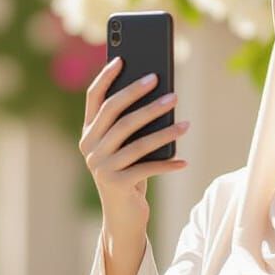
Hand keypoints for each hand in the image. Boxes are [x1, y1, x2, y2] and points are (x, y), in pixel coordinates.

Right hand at [80, 56, 189, 232]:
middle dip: (142, 98)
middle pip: (116, 114)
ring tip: (186, 123)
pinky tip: (184, 160)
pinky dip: (168, 164)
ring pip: (136, 141)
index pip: (94, 98)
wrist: (121, 216)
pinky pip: (147, 168)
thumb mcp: (127, 147)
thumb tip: (159, 94)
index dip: (106, 77)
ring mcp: (100, 166)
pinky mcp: (116, 184)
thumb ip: (132, 125)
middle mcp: (89, 147)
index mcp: (88, 133)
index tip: (122, 58)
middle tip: (167, 87)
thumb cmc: (129, 173)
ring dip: (164, 131)